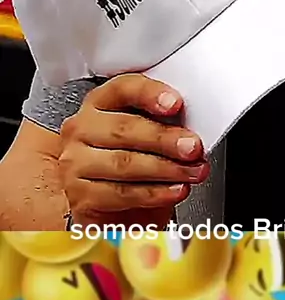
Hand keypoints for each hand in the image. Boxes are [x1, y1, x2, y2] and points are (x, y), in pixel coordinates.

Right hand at [59, 74, 207, 227]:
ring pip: (124, 163)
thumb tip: (192, 127)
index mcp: (100, 103)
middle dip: (164, 139)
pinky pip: (122, 193)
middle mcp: (81, 129)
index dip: (150, 94)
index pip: (122, 89)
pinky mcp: (80, 196)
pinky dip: (155, 193)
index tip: (176, 104)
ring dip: (166, 169)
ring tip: (192, 172)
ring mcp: (75, 163)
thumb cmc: (134, 165)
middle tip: (193, 146)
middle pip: (124, 128)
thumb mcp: (148, 137)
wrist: (115, 210)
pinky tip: (175, 190)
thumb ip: (164, 124)